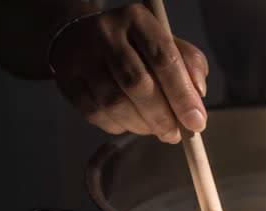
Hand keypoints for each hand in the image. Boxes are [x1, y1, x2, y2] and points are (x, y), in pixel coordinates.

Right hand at [49, 4, 208, 143]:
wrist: (80, 37)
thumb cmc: (133, 46)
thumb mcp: (165, 42)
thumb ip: (189, 63)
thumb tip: (198, 94)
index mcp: (137, 20)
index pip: (164, 58)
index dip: (183, 95)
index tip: (196, 121)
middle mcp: (107, 34)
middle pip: (138, 83)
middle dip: (162, 116)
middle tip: (175, 134)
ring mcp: (82, 57)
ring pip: (115, 103)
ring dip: (141, 125)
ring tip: (155, 128)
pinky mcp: (67, 80)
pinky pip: (95, 113)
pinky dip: (118, 125)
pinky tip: (130, 122)